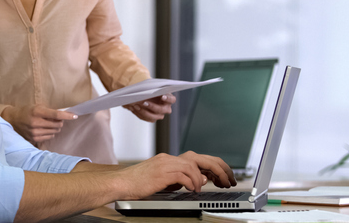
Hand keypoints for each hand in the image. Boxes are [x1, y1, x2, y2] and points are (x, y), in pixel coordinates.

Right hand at [1, 104, 76, 143]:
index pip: (56, 115)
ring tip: (48, 124)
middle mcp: (36, 122)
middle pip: (57, 125)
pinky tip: (45, 129)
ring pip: (55, 132)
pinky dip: (50, 133)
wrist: (13, 120)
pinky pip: (49, 137)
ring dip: (55, 128)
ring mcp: (34, 132)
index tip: (75, 116)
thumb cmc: (27, 111)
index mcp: (37, 112)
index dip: (67, 116)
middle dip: (60, 122)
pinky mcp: (34, 139)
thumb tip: (64, 115)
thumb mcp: (37, 106)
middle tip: (56, 119)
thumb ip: (50, 111)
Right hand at [114, 152, 236, 199]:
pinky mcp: (161, 172)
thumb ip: (181, 178)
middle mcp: (170, 158)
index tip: (224, 177)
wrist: (120, 182)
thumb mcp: (163, 180)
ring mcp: (165, 163)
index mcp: (171, 160)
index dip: (215, 167)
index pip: (199, 158)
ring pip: (193, 165)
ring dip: (202, 178)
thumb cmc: (138, 183)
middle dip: (219, 169)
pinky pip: (183, 174)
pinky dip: (191, 182)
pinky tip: (192, 189)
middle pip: (201, 158)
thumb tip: (201, 180)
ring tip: (204, 188)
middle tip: (228, 180)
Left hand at [123, 94, 175, 121]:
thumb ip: (153, 89)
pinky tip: (132, 108)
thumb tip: (146, 91)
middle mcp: (166, 108)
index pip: (172, 99)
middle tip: (144, 102)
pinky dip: (138, 113)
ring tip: (135, 105)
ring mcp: (159, 115)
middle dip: (152, 107)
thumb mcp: (153, 87)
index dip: (168, 99)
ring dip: (143, 111)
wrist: (145, 94)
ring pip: (152, 117)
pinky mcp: (152, 119)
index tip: (162, 96)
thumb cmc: (151, 89)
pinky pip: (145, 118)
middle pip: (161, 110)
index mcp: (169, 99)